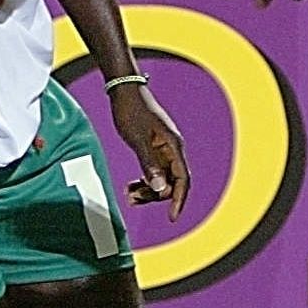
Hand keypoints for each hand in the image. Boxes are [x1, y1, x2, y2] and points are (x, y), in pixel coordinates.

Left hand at [109, 83, 189, 220]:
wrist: (124, 89)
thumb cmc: (131, 111)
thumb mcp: (137, 140)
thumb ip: (149, 164)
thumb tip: (161, 189)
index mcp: (174, 146)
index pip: (183, 180)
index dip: (178, 200)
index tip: (172, 217)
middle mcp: (172, 149)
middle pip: (172, 182)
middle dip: (156, 195)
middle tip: (133, 199)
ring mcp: (163, 149)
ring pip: (162, 178)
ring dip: (148, 189)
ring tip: (128, 194)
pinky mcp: (154, 147)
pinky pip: (154, 170)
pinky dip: (144, 180)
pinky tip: (131, 186)